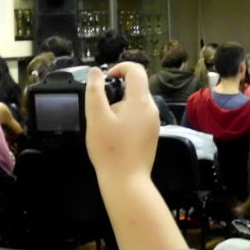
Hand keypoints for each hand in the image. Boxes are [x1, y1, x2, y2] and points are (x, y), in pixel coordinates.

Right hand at [85, 63, 159, 180]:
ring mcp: (154, 123)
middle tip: (101, 109)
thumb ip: (95, 91)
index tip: (105, 79)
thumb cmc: (110, 149)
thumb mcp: (96, 117)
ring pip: (136, 103)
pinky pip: (139, 117)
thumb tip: (96, 72)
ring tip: (106, 126)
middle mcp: (151, 109)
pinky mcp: (151, 135)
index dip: (119, 67)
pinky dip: (126, 119)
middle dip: (117, 92)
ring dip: (120, 107)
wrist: (126, 181)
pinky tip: (115, 136)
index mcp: (140, 101)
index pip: (136, 70)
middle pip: (136, 87)